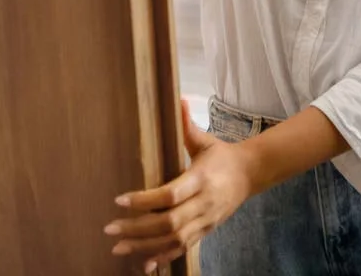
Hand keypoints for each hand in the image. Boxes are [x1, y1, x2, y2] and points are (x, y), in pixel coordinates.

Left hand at [104, 97, 254, 271]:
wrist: (250, 175)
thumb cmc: (223, 156)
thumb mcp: (206, 141)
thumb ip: (187, 126)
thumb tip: (177, 100)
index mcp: (202, 179)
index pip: (170, 194)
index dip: (145, 200)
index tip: (119, 200)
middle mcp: (204, 203)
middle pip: (169, 222)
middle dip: (138, 228)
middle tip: (110, 228)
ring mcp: (205, 220)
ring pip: (174, 239)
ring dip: (144, 246)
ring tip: (118, 247)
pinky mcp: (206, 231)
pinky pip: (183, 248)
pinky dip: (163, 257)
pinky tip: (144, 264)